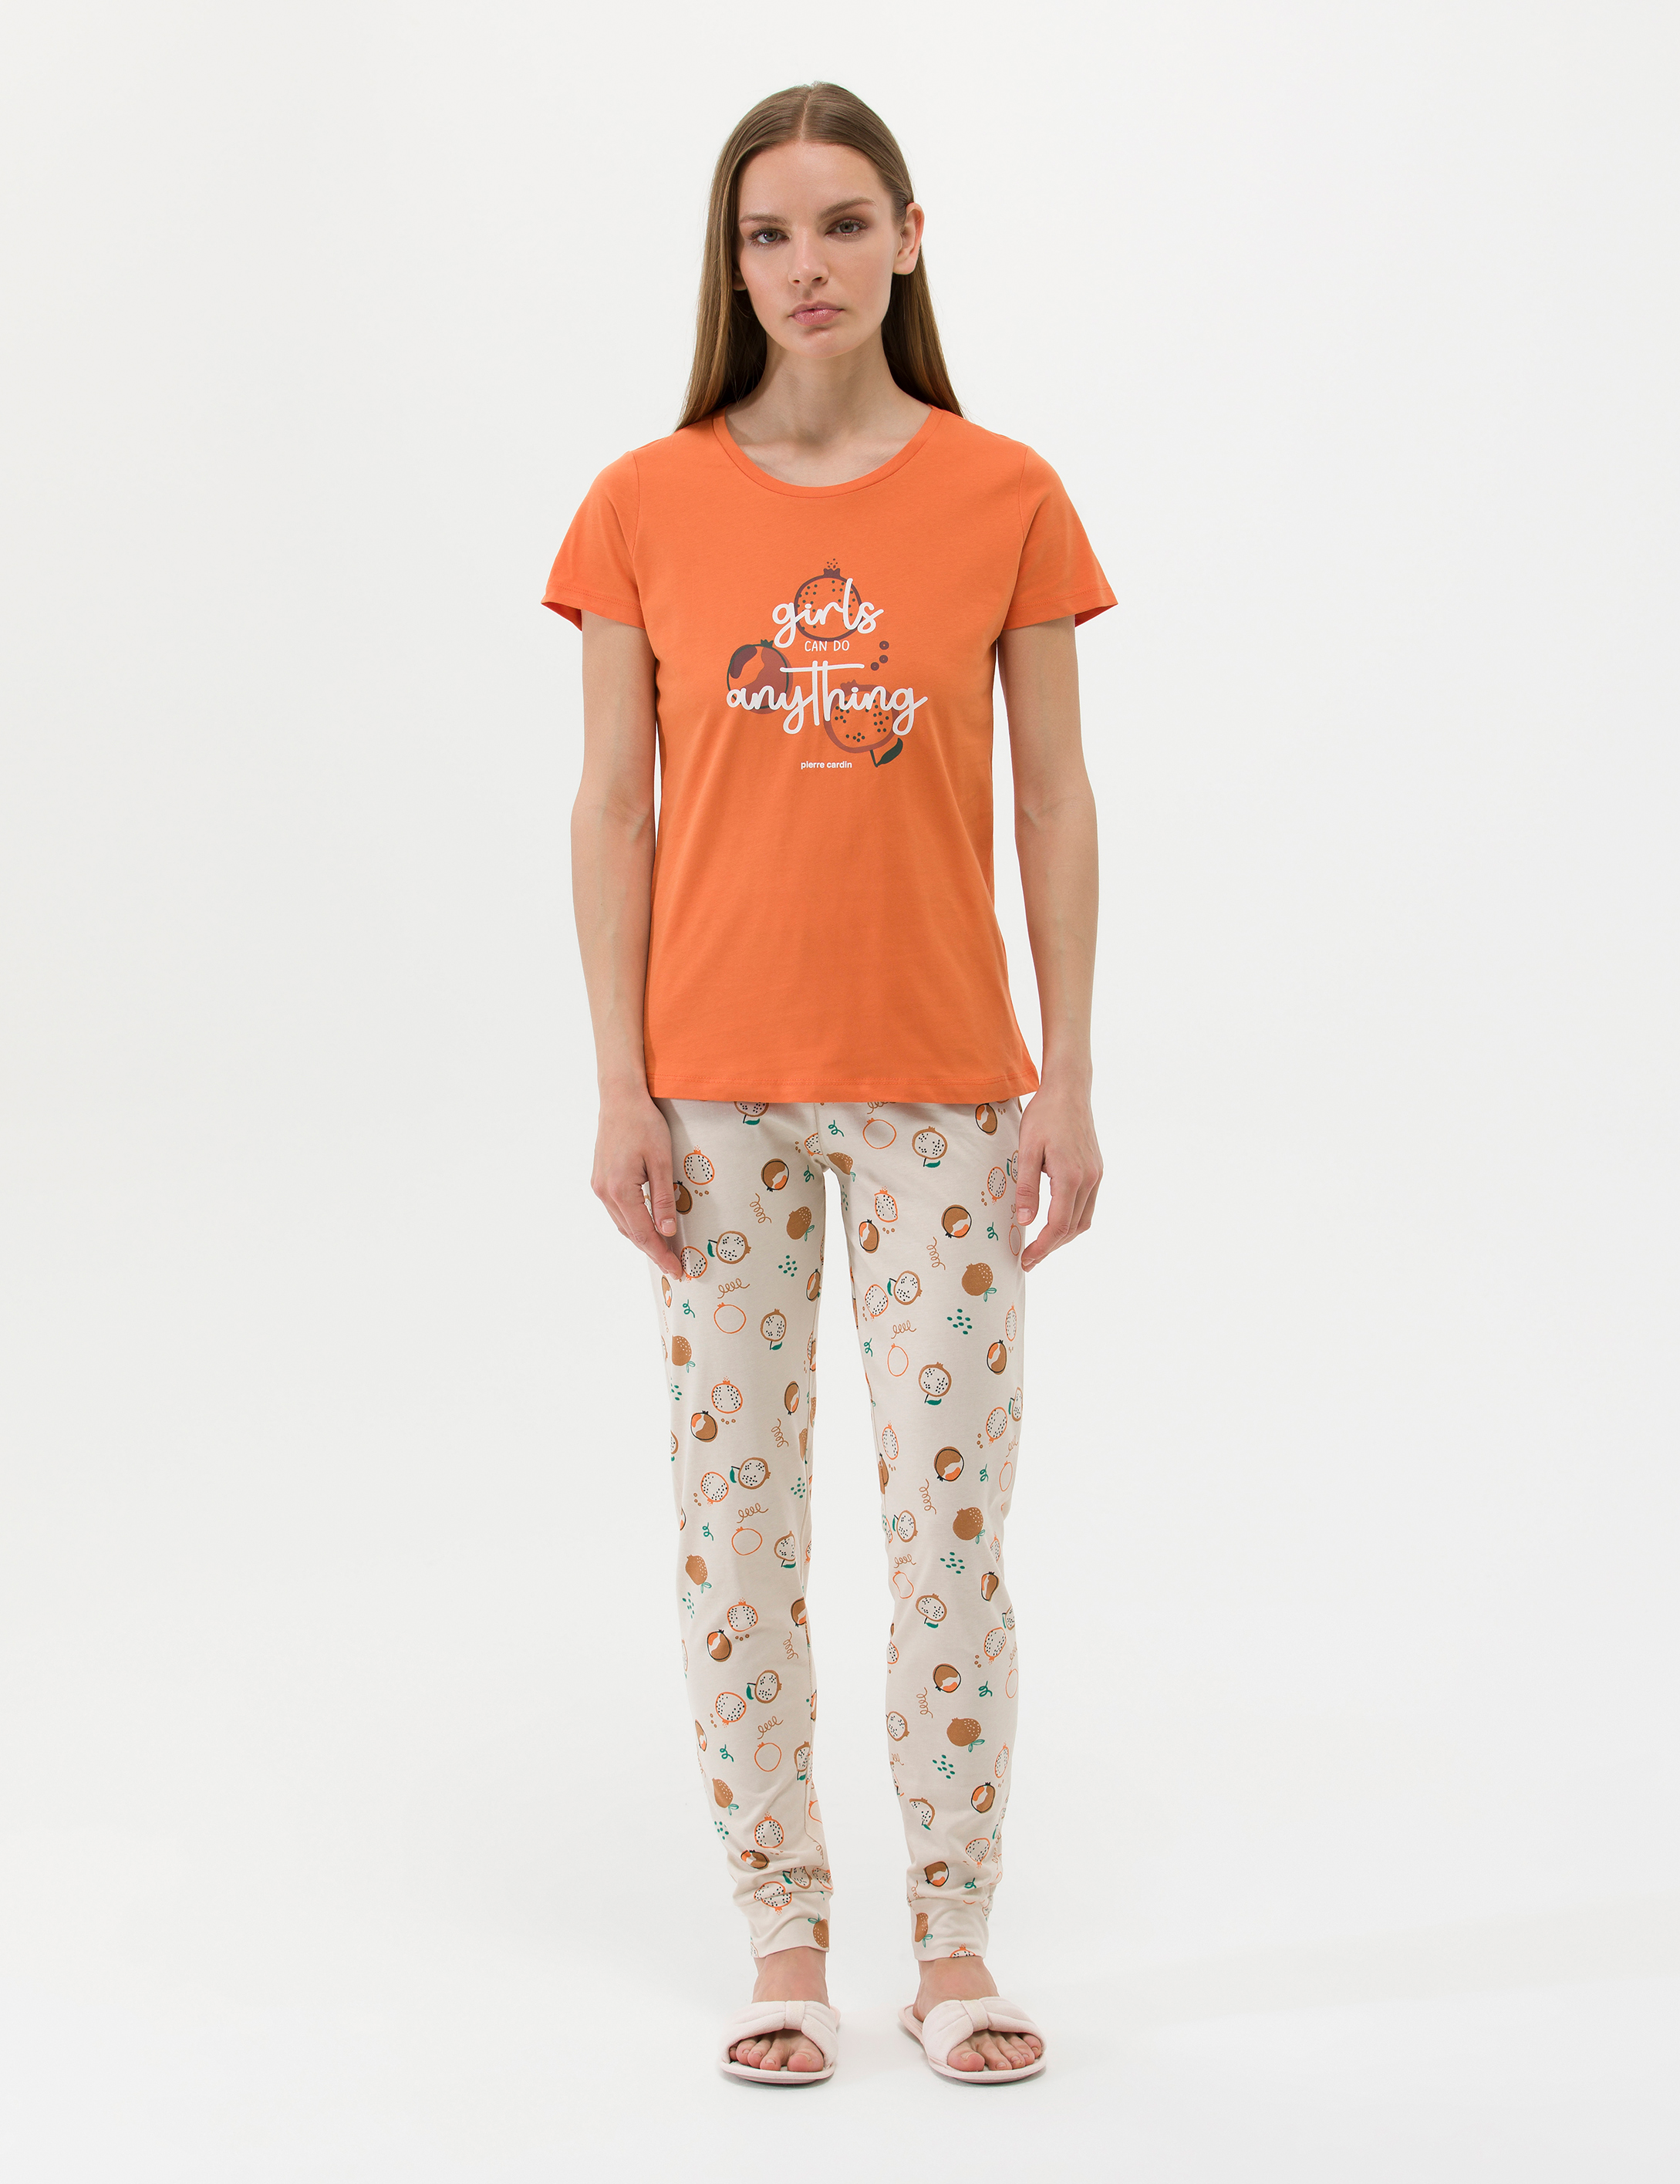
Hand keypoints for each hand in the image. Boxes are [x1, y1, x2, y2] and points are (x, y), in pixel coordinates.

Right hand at [591, 1086, 682, 1278]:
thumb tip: (666, 1232)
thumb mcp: (661, 1161)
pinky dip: (632, 1222)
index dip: (660, 1254)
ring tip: (663, 1250)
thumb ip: (662, 1199)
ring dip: (641, 1238)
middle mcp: (604, 1192)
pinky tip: (646, 1225)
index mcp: (620, 1190)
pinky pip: (617, 1211)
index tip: (676, 1270)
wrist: (620, 1099)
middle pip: (630, 1233)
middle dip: (652, 1251)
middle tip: (673, 1265)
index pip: (643, 1233)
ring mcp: (599, 1186)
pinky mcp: (600, 1179)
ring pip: (622, 1223)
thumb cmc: (644, 1125)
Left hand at [1014, 1081, 1101, 1271]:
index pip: (1058, 1225)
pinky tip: (1056, 1220)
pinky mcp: (1097, 1169)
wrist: (1069, 1089)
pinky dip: (1072, 1220)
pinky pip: (1087, 1205)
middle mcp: (1089, 1179)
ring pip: (1084, 1219)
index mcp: (1071, 1176)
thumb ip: (1026, 1187)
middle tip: (1029, 1259)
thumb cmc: (1045, 1115)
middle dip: (1051, 1247)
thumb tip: (1025, 1221)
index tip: (1026, 1260)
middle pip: (1073, 1228)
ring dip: (1063, 1236)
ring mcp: (1096, 1174)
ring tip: (1041, 1245)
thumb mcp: (1027, 1149)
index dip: (1042, 1247)